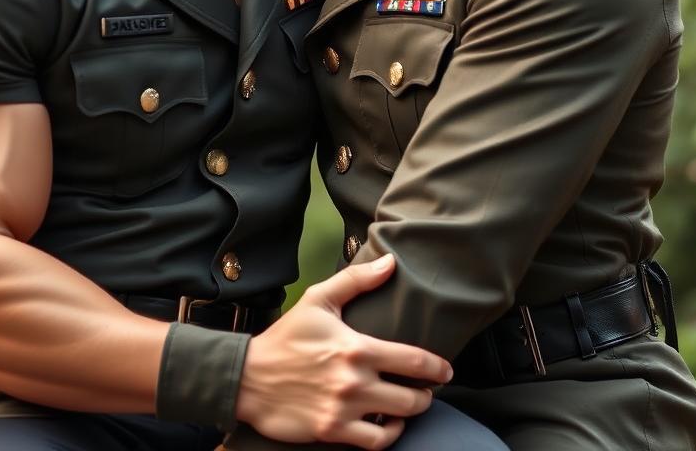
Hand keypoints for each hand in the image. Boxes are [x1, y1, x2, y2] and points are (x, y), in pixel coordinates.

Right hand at [235, 254, 449, 448]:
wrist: (249, 376)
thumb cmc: (286, 337)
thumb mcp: (318, 300)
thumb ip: (357, 281)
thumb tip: (390, 263)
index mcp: (356, 347)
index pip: (413, 361)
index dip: (437, 367)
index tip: (446, 370)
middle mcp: (355, 381)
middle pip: (413, 397)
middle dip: (427, 393)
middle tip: (428, 388)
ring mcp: (344, 409)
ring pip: (398, 420)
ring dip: (411, 413)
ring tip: (411, 404)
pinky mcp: (332, 431)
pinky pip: (375, 442)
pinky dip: (389, 436)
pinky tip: (388, 425)